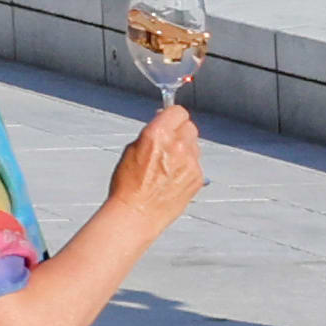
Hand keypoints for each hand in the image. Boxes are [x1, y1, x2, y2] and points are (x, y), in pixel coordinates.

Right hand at [109, 95, 210, 219]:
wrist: (137, 213)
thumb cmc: (128, 186)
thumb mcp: (131, 150)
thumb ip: (150, 134)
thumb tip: (161, 125)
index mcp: (157, 134)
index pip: (178, 111)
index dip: (172, 116)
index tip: (169, 121)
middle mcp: (177, 145)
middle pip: (190, 127)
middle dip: (180, 132)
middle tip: (169, 143)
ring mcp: (190, 162)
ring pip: (194, 146)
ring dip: (185, 150)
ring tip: (168, 166)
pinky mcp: (197, 177)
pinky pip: (196, 164)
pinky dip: (187, 168)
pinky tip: (173, 178)